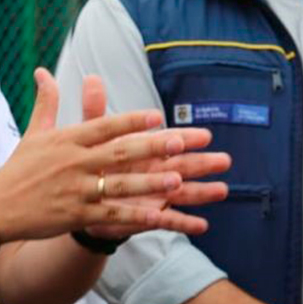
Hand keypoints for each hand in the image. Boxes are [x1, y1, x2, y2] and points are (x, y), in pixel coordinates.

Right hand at [0, 69, 229, 242]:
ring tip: (177, 180)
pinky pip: (110, 216)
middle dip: (151, 148)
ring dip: (149, 183)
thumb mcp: (33, 132)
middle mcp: (73, 163)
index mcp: (67, 140)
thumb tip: (42, 71)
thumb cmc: (18, 168)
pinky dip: (135, 216)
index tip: (157, 115)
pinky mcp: (76, 216)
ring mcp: (76, 191)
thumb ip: (47, 102)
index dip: (131, 120)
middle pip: (118, 153)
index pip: (104, 126)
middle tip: (180, 141)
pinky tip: (158, 216)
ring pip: (118, 186)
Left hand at [76, 75, 229, 239]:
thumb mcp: (91, 135)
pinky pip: (169, 220)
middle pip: (183, 165)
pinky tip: (202, 225)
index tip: (204, 136)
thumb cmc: (91, 161)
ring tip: (222, 190)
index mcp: (145, 148)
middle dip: (203, 163)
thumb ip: (95, 110)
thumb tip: (91, 78)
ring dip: (202, 192)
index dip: (186, 138)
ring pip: (183, 191)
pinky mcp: (150, 215)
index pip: (169, 140)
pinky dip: (185, 223)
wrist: (79, 197)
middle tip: (223, 160)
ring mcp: (156, 193)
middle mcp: (156, 169)